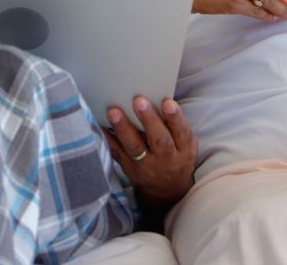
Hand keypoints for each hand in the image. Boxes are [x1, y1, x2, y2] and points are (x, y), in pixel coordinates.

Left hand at [104, 97, 197, 214]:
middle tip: (139, 101)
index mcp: (183, 150)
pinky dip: (108, 138)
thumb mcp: (186, 144)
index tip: (168, 103)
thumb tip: (161, 98)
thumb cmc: (176, 156)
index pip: (182, 133)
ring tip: (114, 112)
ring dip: (123, 129)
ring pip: (134, 148)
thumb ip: (177, 126)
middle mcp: (165, 158)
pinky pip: (116, 152)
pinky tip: (100, 123)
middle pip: (159, 140)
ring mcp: (145, 165)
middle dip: (149, 120)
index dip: (175, 118)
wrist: (166, 189)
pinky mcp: (128, 167)